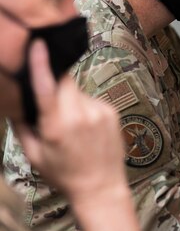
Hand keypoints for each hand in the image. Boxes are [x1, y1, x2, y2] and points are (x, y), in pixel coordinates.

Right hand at [12, 40, 126, 201]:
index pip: (47, 87)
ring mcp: (100, 111)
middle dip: (55, 83)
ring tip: (72, 125)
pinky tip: (87, 127)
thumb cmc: (64, 174)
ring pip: (78, 92)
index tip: (39, 43)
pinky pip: (92, 99)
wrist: (101, 186)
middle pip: (65, 81)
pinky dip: (85, 107)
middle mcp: (80, 114)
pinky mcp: (112, 111)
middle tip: (51, 101)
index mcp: (57, 126)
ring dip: (70, 100)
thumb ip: (23, 127)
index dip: (42, 63)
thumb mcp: (35, 156)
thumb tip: (16, 103)